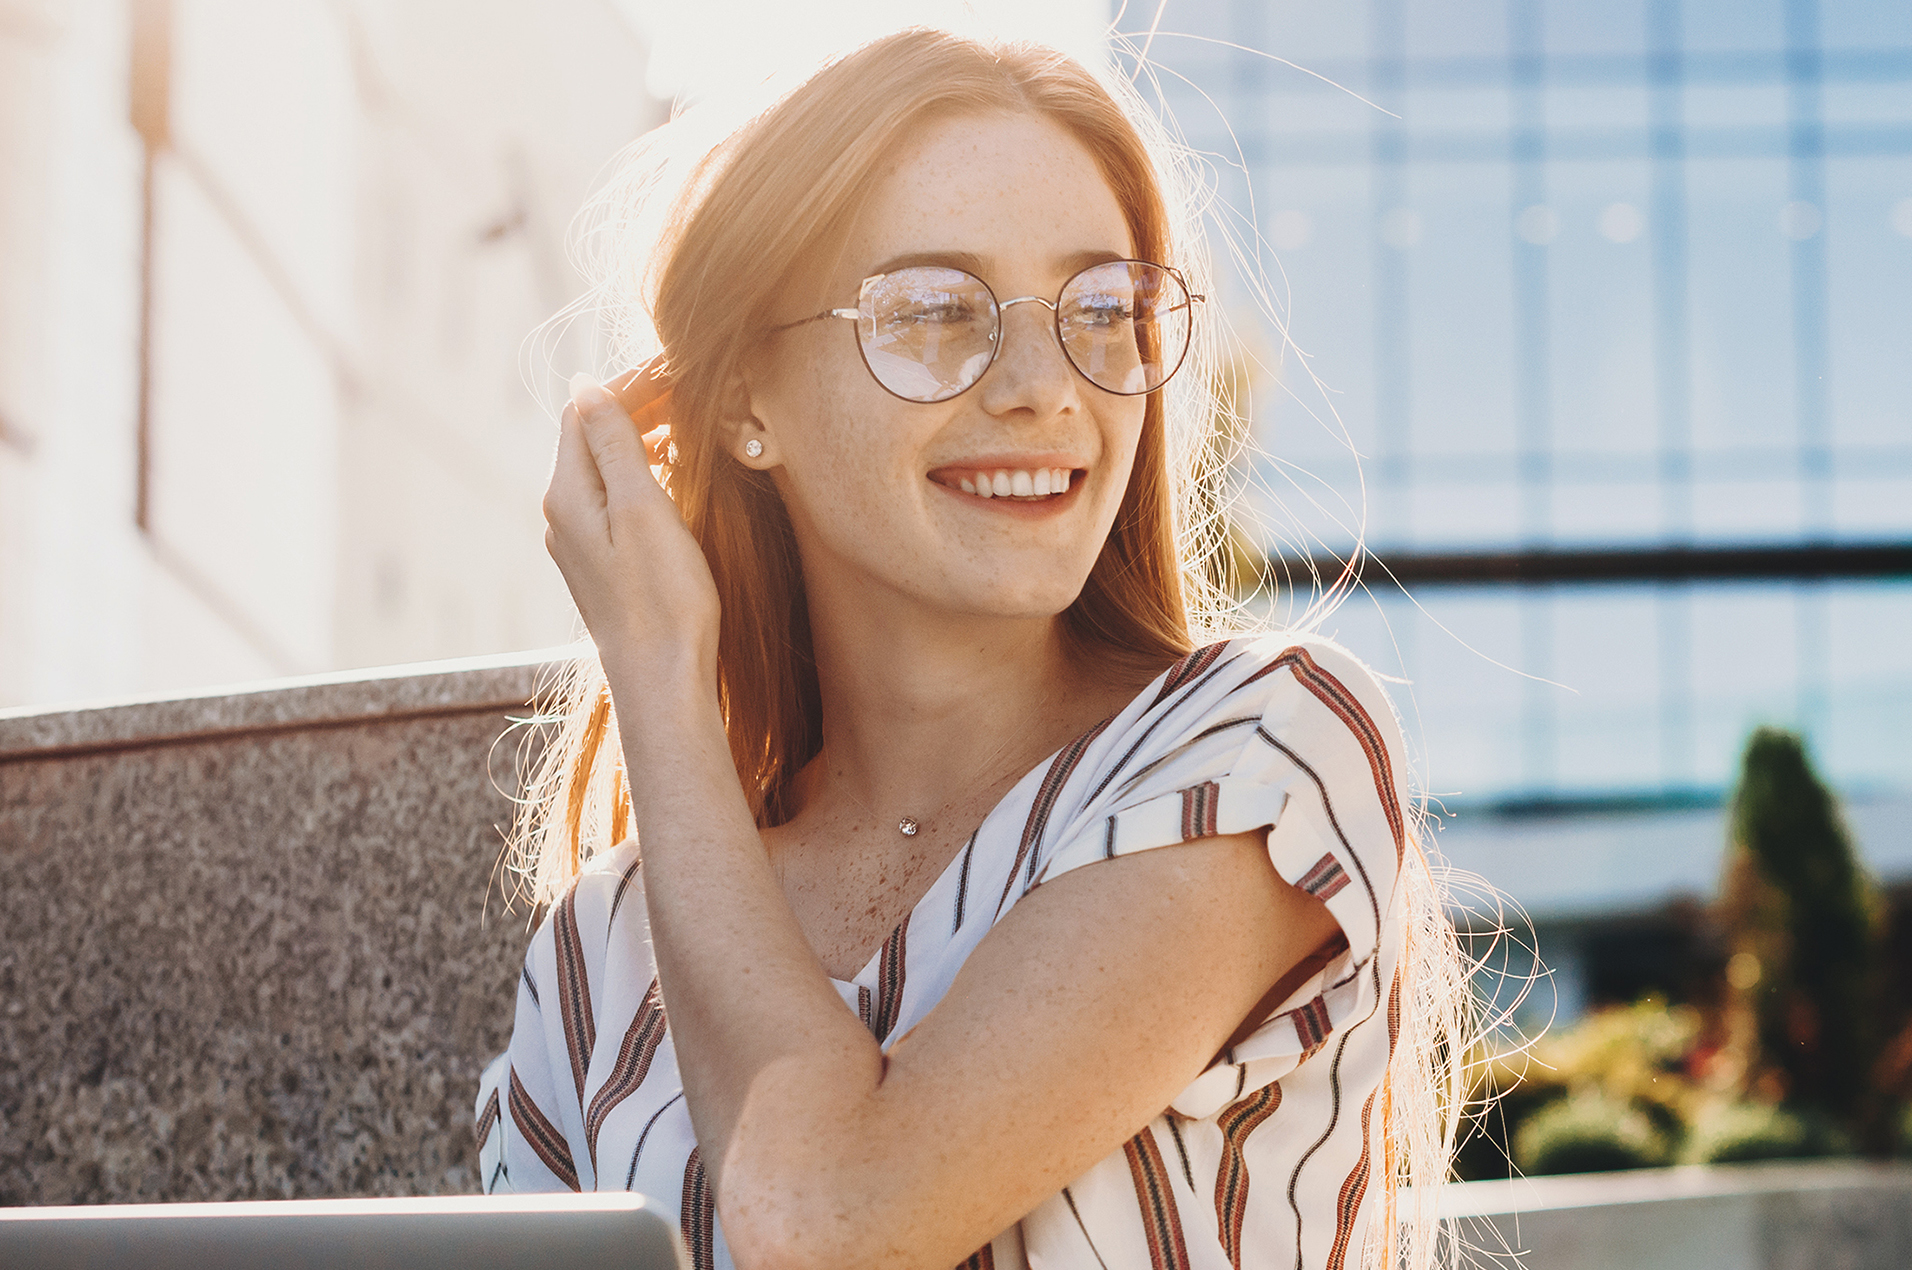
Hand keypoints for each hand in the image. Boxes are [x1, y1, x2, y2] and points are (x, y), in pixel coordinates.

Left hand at [543, 358, 720, 686]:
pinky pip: (615, 500)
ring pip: (606, 470)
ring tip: (690, 427)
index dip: (629, 385)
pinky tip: (676, 478)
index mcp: (567, 495)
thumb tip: (584, 384)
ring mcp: (581, 543)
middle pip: (592, 439)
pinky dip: (644, 475)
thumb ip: (613, 443)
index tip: (679, 373)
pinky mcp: (603, 565)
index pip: (584, 414)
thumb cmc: (662, 597)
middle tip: (692, 394)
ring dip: (643, 441)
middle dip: (637, 408)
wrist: (663, 679)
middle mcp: (563, 516)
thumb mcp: (642, 508)